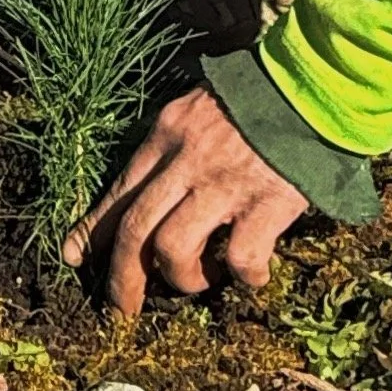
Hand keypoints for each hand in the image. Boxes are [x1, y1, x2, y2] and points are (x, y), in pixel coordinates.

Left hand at [64, 86, 309, 314]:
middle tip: (121, 309)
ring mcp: (225, 183)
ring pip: (174, 249)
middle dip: (123, 278)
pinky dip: (243, 276)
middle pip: (136, 229)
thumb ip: (177, 142)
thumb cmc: (260, 94)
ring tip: (199, 283)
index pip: (120, 189)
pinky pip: (239, 258)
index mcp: (169, 131)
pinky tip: (252, 276)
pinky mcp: (265, 203)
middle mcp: (188, 159)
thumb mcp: (202, 105)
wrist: (315, 81)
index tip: (76, 255)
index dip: (95, 229)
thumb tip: (154, 190)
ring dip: (181, 279)